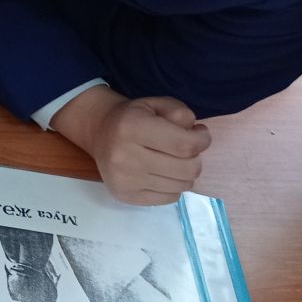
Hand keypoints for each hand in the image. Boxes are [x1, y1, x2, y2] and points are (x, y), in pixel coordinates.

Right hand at [51, 86, 210, 205]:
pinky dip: (172, 186)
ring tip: (173, 162)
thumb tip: (196, 136)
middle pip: (187, 169)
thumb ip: (181, 113)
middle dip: (195, 159)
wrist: (99, 132)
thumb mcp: (157, 104)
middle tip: (185, 150)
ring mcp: (124, 180)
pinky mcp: (126, 196)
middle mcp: (125, 156)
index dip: (202, 140)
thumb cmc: (134, 117)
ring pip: (181, 186)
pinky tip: (161, 174)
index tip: (199, 135)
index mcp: (132, 127)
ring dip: (184, 174)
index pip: (185, 144)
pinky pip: (170, 198)